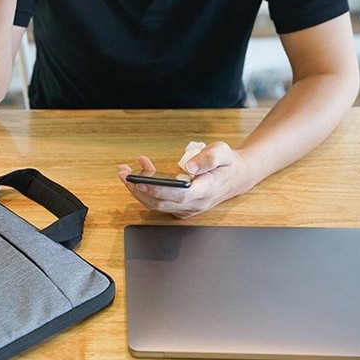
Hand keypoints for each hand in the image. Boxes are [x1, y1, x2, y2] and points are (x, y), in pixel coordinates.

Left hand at [117, 142, 253, 218]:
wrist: (236, 178)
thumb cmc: (227, 163)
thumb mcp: (222, 151)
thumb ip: (208, 158)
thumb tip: (190, 166)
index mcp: (206, 190)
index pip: (179, 194)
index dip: (158, 189)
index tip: (140, 181)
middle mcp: (195, 203)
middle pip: (162, 202)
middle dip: (138, 189)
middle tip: (123, 173)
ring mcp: (187, 208)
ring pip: (157, 204)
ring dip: (137, 190)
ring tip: (125, 172)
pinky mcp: (181, 207)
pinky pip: (160, 202)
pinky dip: (146, 189)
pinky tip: (141, 172)